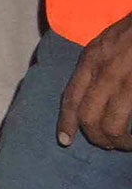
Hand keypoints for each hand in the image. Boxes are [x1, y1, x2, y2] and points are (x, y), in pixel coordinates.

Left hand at [59, 9, 131, 150]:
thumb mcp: (106, 43)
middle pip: (87, 116)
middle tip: (108, 145)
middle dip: (96, 137)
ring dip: (118, 141)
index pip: (72, 96)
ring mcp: (126, 82)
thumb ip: (97, 66)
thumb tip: (92, 95)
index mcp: (91, 60)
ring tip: (127, 143)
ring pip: (111, 124)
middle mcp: (104, 72)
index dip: (66, 121)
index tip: (64, 141)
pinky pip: (131, 119)